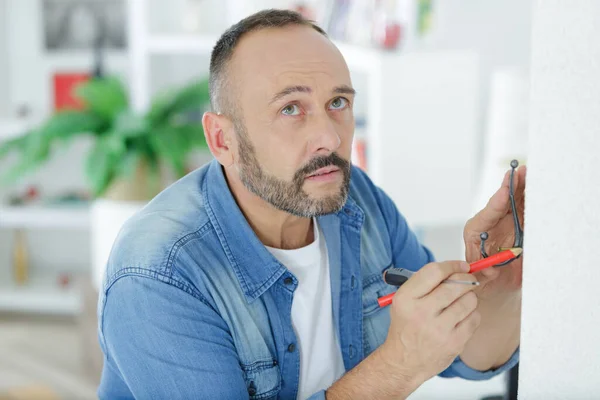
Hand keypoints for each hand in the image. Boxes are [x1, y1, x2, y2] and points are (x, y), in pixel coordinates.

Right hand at [381, 261, 480, 384]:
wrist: (404, 361)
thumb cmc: (407, 326)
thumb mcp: (404, 300)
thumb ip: (426, 283)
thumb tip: (457, 268)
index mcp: (406, 298)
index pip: (434, 272)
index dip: (452, 265)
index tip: (462, 265)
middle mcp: (421, 312)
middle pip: (456, 285)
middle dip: (467, 279)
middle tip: (469, 280)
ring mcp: (438, 329)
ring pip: (469, 301)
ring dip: (469, 297)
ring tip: (461, 302)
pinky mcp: (453, 343)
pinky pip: (475, 318)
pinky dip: (472, 315)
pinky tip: (461, 318)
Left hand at [463, 166, 525, 299]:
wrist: (496, 278)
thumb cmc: (485, 274)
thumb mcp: (481, 274)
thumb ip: (484, 271)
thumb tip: (490, 271)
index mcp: (476, 229)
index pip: (488, 213)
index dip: (497, 203)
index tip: (504, 192)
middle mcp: (490, 220)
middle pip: (501, 200)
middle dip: (510, 186)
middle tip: (518, 172)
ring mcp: (505, 219)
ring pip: (514, 199)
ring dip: (521, 185)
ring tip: (526, 170)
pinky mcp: (519, 220)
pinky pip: (525, 205)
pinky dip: (531, 195)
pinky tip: (535, 183)